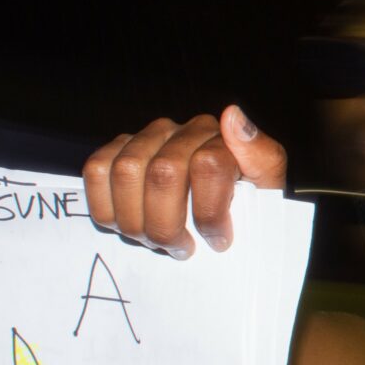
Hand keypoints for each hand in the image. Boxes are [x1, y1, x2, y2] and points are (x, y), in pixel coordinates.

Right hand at [82, 104, 286, 257]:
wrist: (223, 215)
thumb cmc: (244, 207)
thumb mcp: (267, 190)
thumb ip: (262, 156)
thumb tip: (232, 116)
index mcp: (222, 138)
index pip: (208, 165)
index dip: (210, 212)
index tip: (219, 241)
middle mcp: (182, 130)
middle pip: (163, 174)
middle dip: (167, 224)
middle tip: (181, 248)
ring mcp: (147, 137)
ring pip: (126, 172)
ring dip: (137, 220)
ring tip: (156, 242)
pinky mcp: (118, 150)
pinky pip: (96, 170)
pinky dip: (107, 206)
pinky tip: (129, 225)